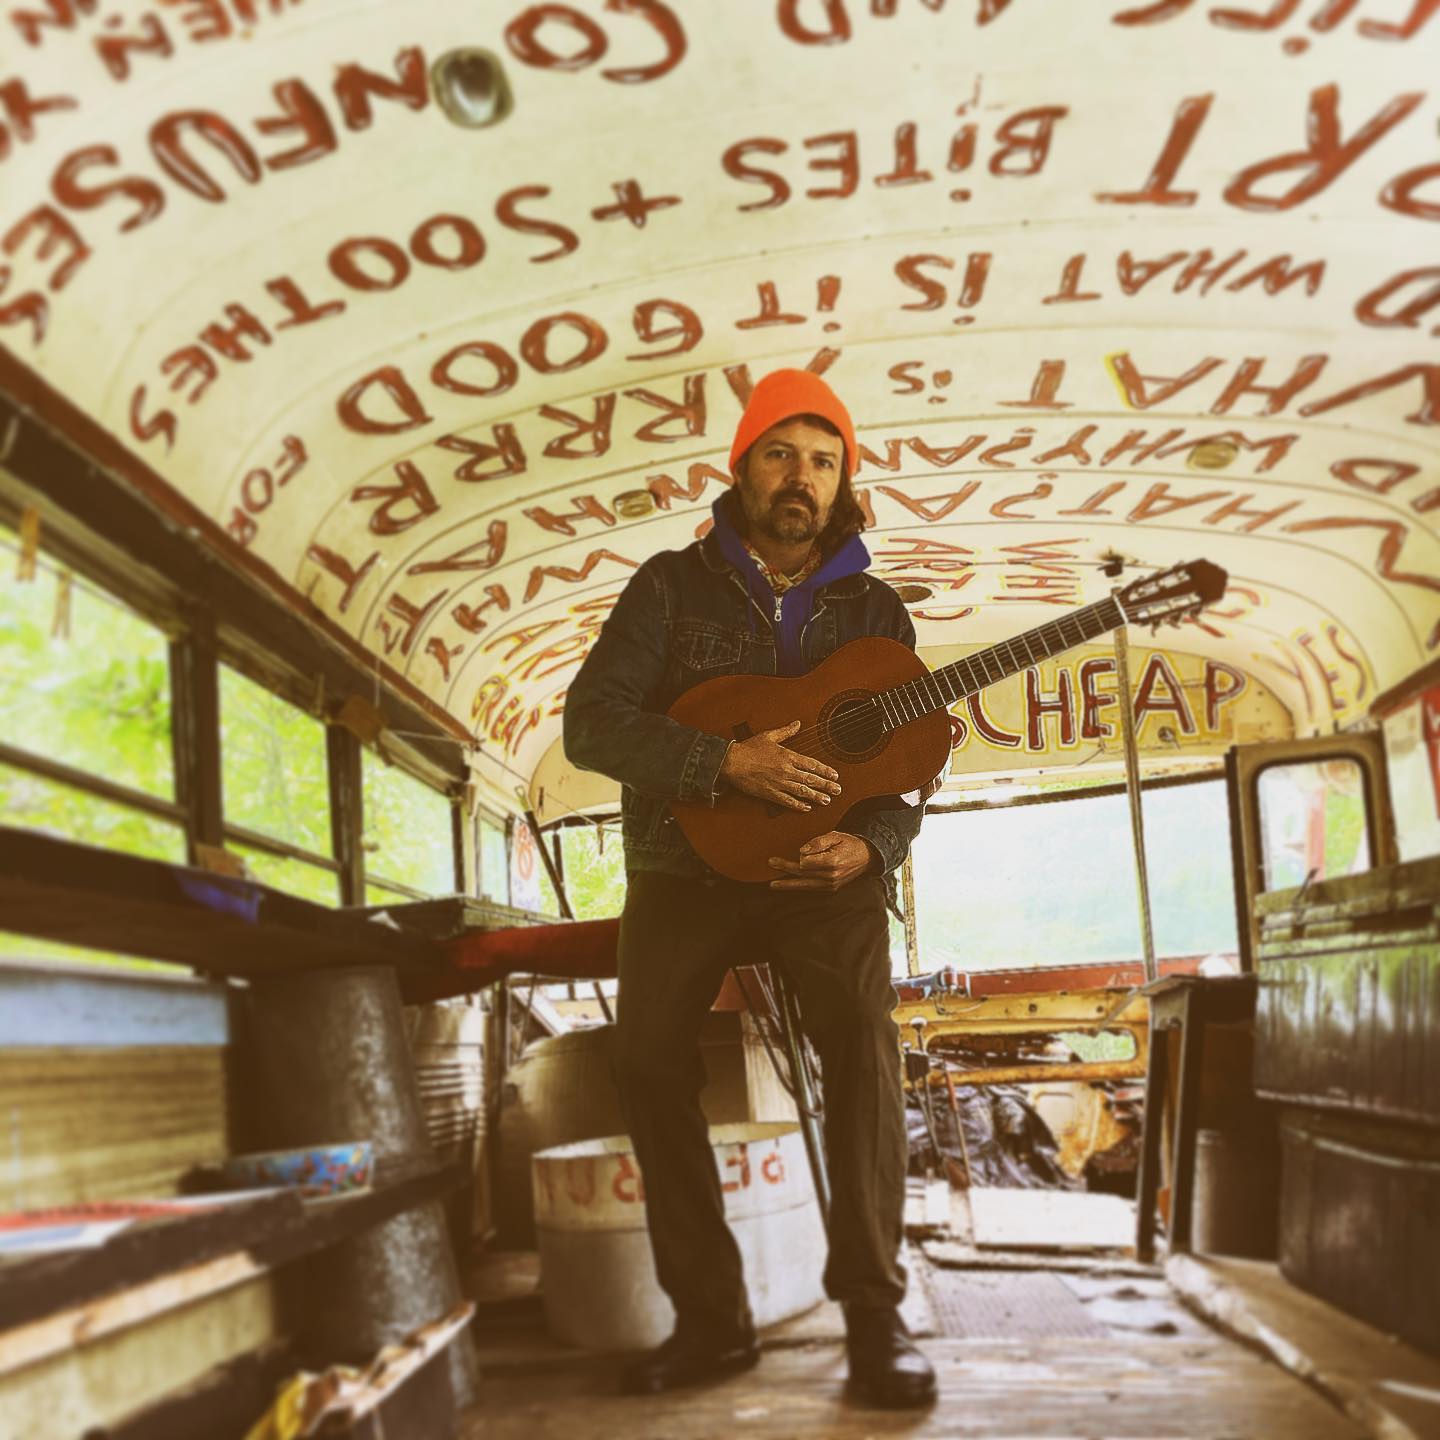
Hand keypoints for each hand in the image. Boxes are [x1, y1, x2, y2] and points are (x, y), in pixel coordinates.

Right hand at [719, 720, 841, 811]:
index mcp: (787, 756)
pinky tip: (807, 807)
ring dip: (816, 796)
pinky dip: (798, 805)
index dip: (825, 770)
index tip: (835, 775)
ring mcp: (779, 783)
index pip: (811, 764)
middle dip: (826, 785)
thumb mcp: (769, 736)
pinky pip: (787, 801)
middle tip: (837, 790)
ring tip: (827, 800)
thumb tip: (797, 724)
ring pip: (802, 791)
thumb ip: (786, 731)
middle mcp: (786, 770)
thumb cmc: (748, 749)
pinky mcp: (770, 793)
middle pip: (811, 779)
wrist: (732, 762)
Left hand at [768, 830, 873, 889]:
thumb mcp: (836, 836)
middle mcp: (831, 877)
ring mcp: (831, 885)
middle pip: (802, 874)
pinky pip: (810, 889)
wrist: (866, 857)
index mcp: (832, 863)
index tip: (800, 851)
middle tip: (771, 862)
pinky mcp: (830, 889)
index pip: (806, 863)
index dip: (800, 856)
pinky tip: (788, 886)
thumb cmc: (849, 844)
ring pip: (804, 885)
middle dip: (785, 868)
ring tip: (773, 885)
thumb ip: (818, 842)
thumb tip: (801, 851)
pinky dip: (799, 887)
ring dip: (788, 884)